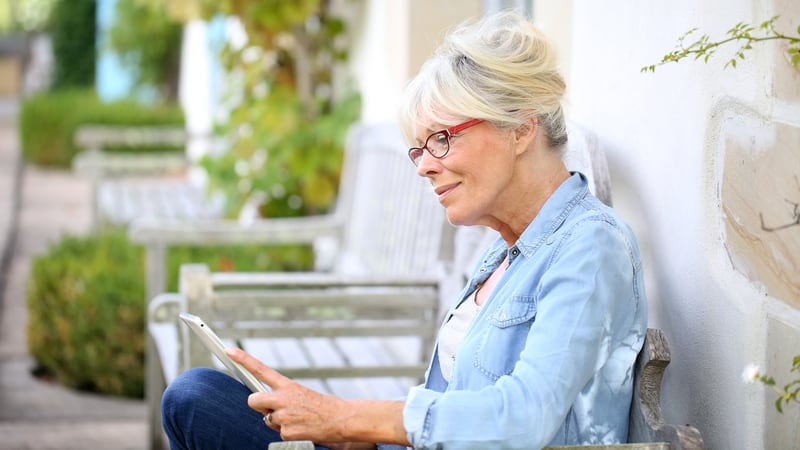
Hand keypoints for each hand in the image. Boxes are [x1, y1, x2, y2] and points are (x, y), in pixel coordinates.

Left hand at [226, 348, 351, 442]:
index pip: (260, 369)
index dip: (243, 359)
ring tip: (298, 420)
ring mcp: (283, 416)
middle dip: (260, 406)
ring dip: (278, 421)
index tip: (228, 350)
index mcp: (287, 385)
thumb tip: (268, 407)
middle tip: (273, 408)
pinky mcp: (286, 432)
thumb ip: (283, 397)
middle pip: (253, 400)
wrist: (341, 419)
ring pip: (267, 420)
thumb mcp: (302, 394)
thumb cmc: (323, 406)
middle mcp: (282, 398)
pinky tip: (302, 429)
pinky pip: (279, 433)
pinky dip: (288, 434)